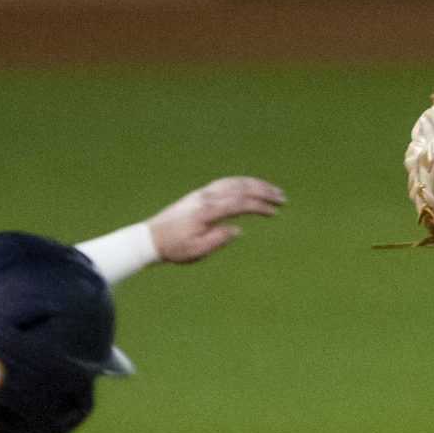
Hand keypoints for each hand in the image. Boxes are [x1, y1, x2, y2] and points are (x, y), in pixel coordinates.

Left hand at [149, 177, 284, 263]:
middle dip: (263, 191)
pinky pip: (226, 183)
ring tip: (272, 191)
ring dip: (255, 184)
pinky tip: (251, 188)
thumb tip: (237, 230)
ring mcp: (202, 193)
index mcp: (207, 211)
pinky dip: (242, 182)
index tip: (274, 212)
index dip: (259, 206)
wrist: (151, 238)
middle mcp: (206, 197)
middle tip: (282, 198)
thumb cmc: (174, 248)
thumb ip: (218, 240)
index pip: (239, 203)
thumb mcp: (197, 251)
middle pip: (240, 187)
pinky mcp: (200, 194)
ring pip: (233, 182)